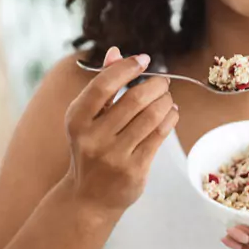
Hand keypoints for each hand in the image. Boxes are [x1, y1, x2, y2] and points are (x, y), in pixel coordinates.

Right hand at [63, 47, 178, 211]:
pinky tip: (171, 112)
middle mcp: (93, 138)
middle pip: (134, 100)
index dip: (126, 68)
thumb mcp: (87, 119)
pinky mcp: (134, 169)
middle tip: (163, 81)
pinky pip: (159, 136)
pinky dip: (170, 118)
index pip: (103, 85)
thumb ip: (102, 85)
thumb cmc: (91, 149)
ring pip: (151, 117)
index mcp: (77, 120)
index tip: (144, 59)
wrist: (88, 197)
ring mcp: (114, 156)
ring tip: (167, 97)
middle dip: (155, 85)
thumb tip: (115, 51)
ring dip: (165, 101)